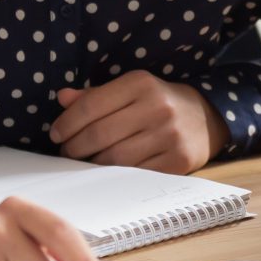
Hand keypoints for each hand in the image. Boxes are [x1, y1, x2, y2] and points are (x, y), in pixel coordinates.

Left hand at [49, 71, 226, 173]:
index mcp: (140, 83)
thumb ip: (95, 95)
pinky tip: (104, 173)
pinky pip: (135, 174)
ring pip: (114, 158)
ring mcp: (169, 136)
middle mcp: (156, 107)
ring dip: (90, 165)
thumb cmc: (156, 102)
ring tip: (82, 163)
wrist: (205, 117)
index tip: (56, 134)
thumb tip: (62, 98)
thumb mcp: (129, 89)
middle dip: (74, 147)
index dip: (66, 123)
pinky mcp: (177, 161)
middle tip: (65, 152)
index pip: (90, 105)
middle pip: (99, 134)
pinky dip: (114, 177)